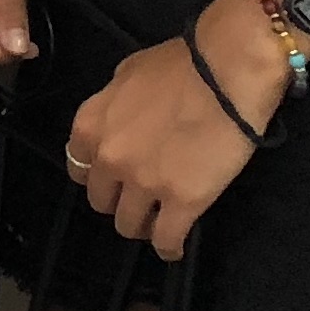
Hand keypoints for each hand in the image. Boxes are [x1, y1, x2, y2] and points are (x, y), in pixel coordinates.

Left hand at [64, 0, 284, 260]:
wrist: (230, 69)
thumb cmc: (184, 63)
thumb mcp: (129, 74)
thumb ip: (115, 106)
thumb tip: (119, 120)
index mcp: (92, 125)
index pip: (79, 168)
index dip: (99, 176)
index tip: (115, 178)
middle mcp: (110, 158)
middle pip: (101, 200)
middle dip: (119, 201)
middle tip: (142, 198)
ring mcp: (145, 183)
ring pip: (129, 225)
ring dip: (142, 225)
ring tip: (159, 221)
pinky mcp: (182, 202)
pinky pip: (166, 240)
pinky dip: (168, 247)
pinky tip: (173, 247)